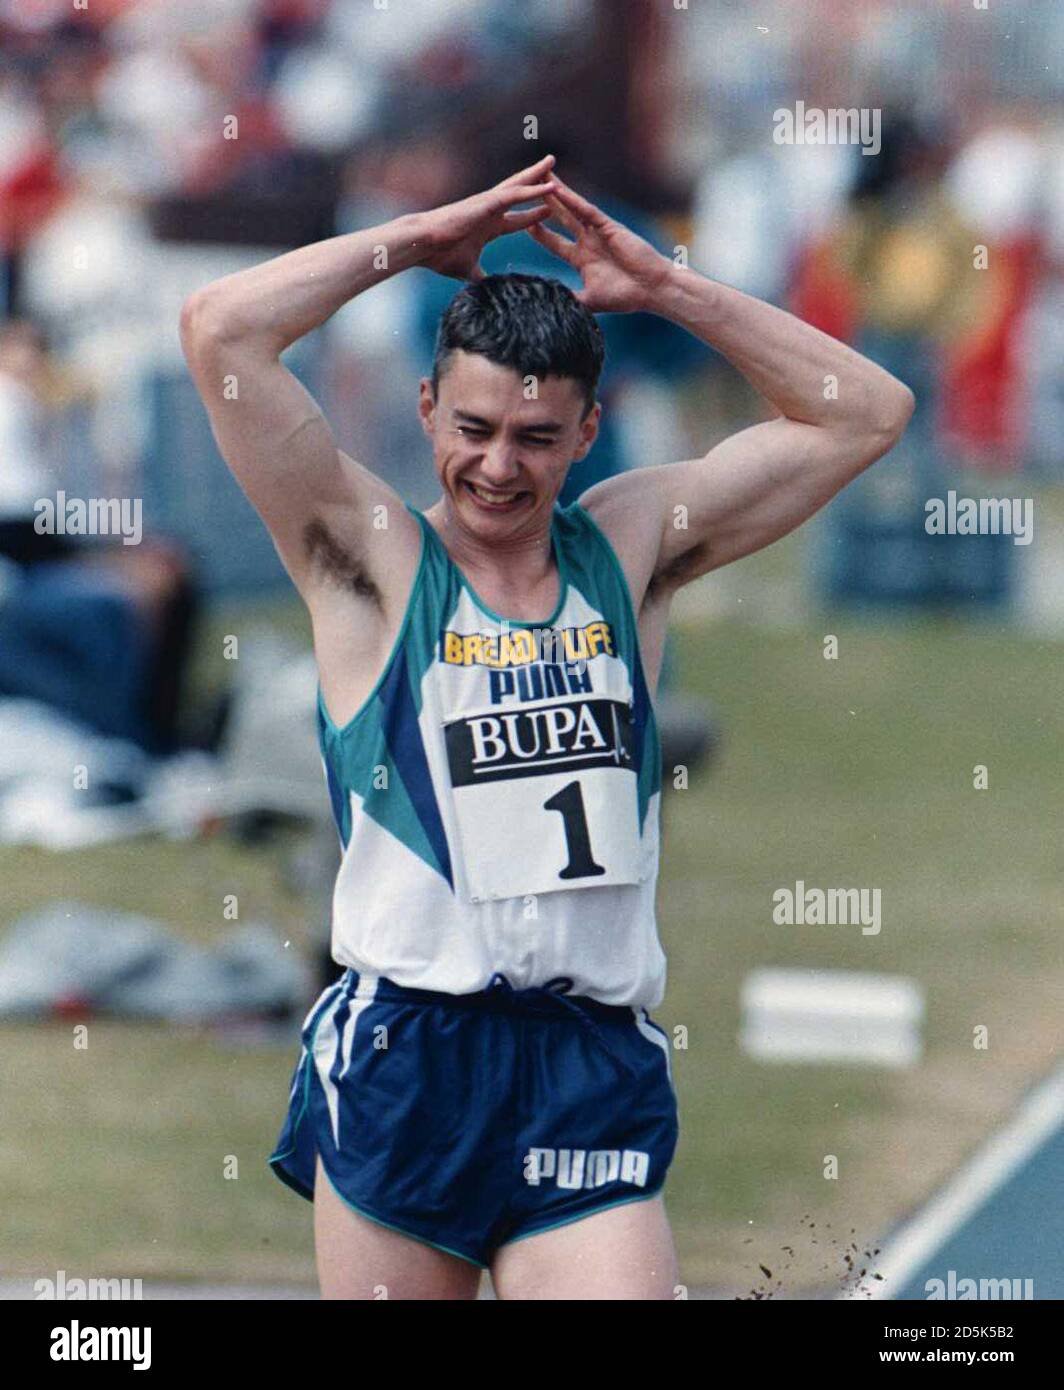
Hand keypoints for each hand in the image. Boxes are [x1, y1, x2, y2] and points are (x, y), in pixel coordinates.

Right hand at [418, 155, 556, 281]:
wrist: (424, 244)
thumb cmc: (440, 256)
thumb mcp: (468, 272)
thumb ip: (481, 279)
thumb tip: (489, 293)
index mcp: (489, 227)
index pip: (518, 220)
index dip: (534, 215)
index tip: (550, 210)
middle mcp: (491, 211)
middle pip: (519, 194)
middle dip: (536, 184)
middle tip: (554, 173)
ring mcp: (489, 204)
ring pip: (518, 186)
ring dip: (537, 175)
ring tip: (552, 162)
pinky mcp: (487, 202)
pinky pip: (516, 194)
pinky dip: (533, 190)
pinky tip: (550, 186)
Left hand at [528, 176, 672, 312]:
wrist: (651, 289)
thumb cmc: (625, 297)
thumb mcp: (589, 301)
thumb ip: (568, 300)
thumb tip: (545, 307)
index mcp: (582, 259)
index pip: (554, 242)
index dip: (537, 232)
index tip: (519, 222)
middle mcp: (587, 241)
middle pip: (559, 218)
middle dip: (542, 203)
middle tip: (524, 188)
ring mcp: (598, 231)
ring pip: (571, 207)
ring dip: (554, 192)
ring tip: (537, 176)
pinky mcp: (609, 226)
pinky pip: (586, 210)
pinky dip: (572, 200)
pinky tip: (558, 189)